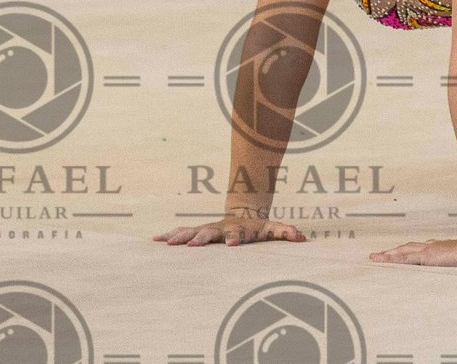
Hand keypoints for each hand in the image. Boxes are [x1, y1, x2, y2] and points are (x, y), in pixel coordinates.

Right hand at [154, 215, 306, 246]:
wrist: (243, 211)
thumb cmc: (258, 228)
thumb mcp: (273, 229)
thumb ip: (286, 232)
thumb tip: (302, 238)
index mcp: (238, 230)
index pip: (238, 234)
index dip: (236, 238)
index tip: (232, 245)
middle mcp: (220, 228)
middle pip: (210, 232)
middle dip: (201, 238)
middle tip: (192, 245)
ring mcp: (208, 229)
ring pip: (192, 231)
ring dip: (179, 237)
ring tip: (164, 244)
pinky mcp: (198, 231)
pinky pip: (181, 233)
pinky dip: (169, 236)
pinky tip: (154, 241)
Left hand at [369, 237, 456, 265]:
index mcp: (441, 248)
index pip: (420, 250)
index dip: (408, 252)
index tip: (399, 253)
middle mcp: (432, 247)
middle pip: (408, 249)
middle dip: (393, 252)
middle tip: (378, 255)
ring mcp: (429, 251)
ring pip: (403, 253)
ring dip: (388, 255)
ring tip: (374, 258)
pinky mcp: (427, 256)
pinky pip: (406, 259)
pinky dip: (393, 259)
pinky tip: (383, 260)